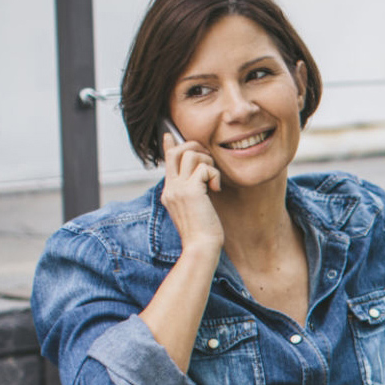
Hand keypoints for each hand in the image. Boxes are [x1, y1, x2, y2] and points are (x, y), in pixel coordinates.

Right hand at [160, 132, 223, 256]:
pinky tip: (216, 189)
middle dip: (195, 148)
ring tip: (213, 181)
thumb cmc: (203, 234)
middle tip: (209, 161)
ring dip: (208, 163)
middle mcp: (171, 188)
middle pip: (177, 151)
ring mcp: (178, 189)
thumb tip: (200, 180)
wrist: (201, 249)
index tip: (170, 136)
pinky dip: (214, 175)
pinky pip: (204, 168)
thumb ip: (193, 193)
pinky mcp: (191, 191)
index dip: (170, 146)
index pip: (167, 162)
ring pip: (190, 155)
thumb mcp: (194, 210)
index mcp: (169, 192)